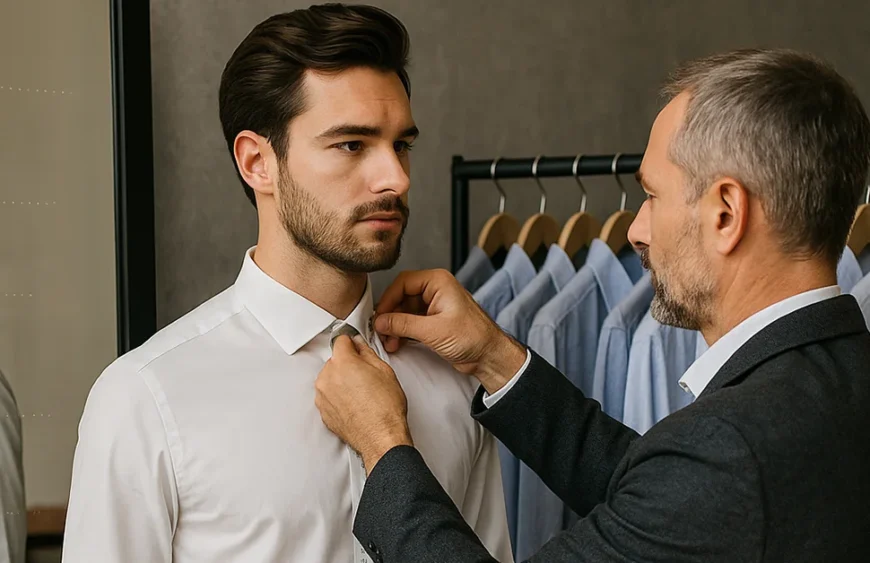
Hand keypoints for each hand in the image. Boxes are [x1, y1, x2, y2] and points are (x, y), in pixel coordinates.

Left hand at [315, 334, 412, 474]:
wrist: (380, 438)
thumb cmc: (385, 409)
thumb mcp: (384, 371)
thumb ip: (367, 352)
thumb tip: (359, 346)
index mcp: (342, 363)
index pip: (340, 341)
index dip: (352, 343)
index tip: (356, 348)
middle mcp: (327, 378)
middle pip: (334, 361)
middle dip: (347, 364)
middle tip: (365, 376)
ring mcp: (322, 396)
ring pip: (330, 378)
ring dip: (341, 381)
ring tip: (361, 393)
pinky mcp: (322, 411)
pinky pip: (328, 396)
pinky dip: (338, 397)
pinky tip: (355, 403)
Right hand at [373, 269, 525, 392]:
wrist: (489, 356)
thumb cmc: (474, 337)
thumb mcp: (433, 330)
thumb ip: (403, 324)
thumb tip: (381, 321)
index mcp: (438, 282)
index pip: (403, 282)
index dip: (388, 299)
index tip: (379, 316)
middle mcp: (435, 290)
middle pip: (401, 297)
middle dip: (390, 316)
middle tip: (382, 331)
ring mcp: (434, 306)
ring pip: (404, 311)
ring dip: (395, 327)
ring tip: (389, 342)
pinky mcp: (434, 321)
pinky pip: (411, 322)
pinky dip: (402, 332)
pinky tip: (397, 343)